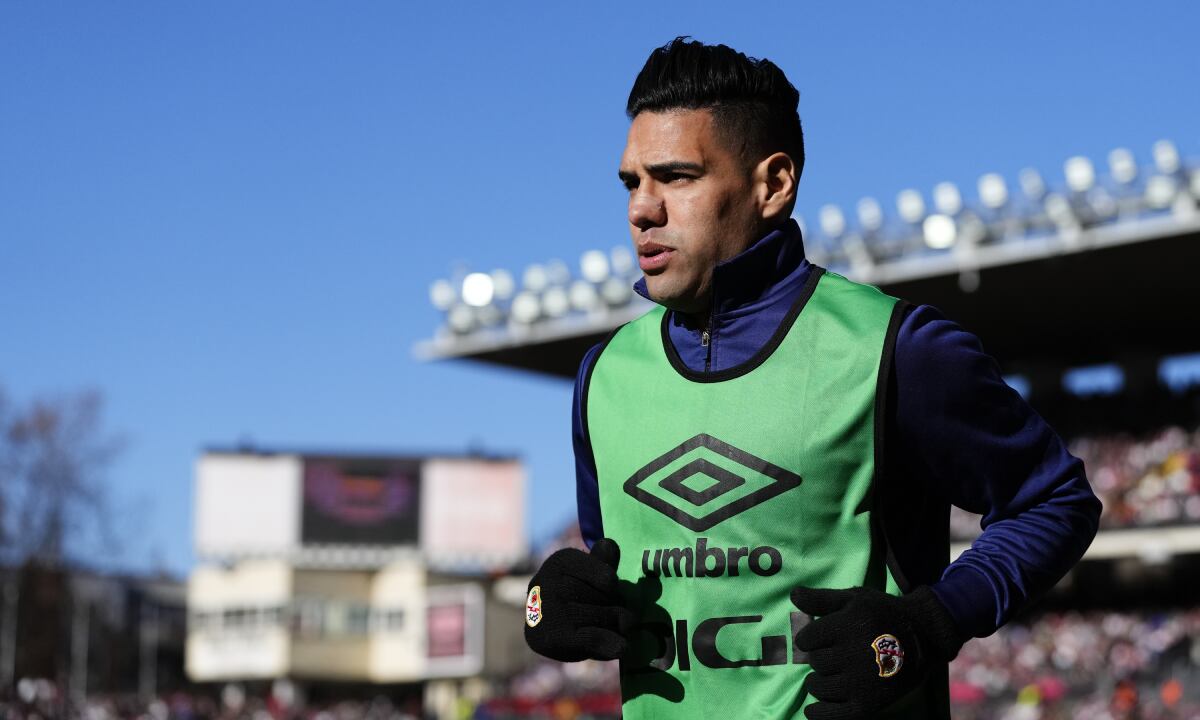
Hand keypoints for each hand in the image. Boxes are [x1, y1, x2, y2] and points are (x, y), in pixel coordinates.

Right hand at [524, 538, 632, 661]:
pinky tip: (621, 646)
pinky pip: (594, 639)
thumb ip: (603, 561)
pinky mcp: (552, 639)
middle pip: (606, 598)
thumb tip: (608, 545)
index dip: (612, 589)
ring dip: (615, 627)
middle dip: (615, 608)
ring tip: (609, 629)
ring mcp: (549, 611)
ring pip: (605, 618)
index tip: (606, 592)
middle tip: (610, 615)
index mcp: (560, 561)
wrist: (543, 628)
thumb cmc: (573, 596)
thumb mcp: (588, 574)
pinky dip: (613, 645)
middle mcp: (547, 582)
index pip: (608, 578)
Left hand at [790, 585, 963, 719]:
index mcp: (849, 626)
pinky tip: (811, 711)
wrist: (923, 636)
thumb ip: (821, 598)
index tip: (818, 638)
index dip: (809, 638)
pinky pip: (834, 714)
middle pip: (815, 662)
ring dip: (817, 682)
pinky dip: (819, 713)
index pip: (807, 639)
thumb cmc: (882, 613)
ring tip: (826, 676)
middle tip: (831, 655)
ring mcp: (862, 682)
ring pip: (819, 686)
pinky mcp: (869, 704)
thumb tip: (793, 595)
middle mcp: (854, 654)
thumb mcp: (854, 598)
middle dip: (818, 658)